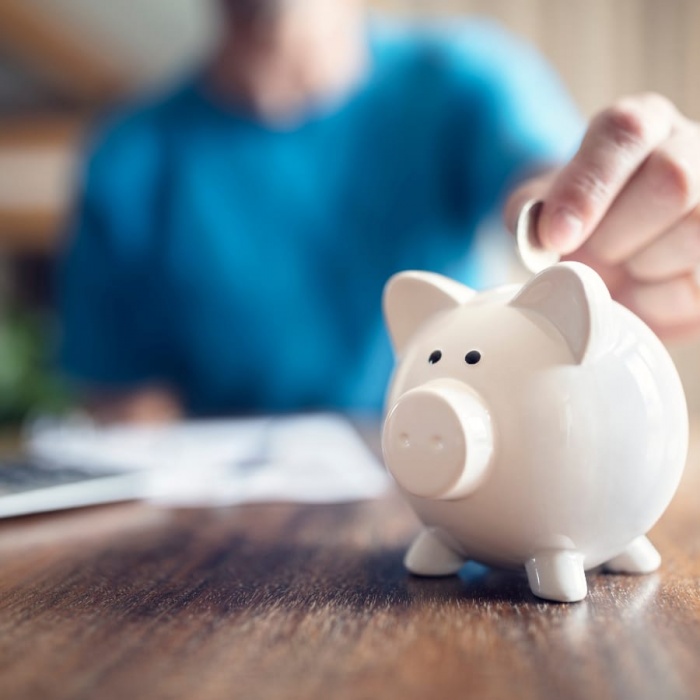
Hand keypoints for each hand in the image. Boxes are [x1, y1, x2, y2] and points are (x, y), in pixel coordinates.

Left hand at [506, 93, 699, 339]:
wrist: (608, 252)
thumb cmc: (576, 221)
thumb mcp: (541, 208)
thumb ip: (529, 215)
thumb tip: (542, 237)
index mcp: (645, 124)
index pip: (624, 132)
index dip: (587, 188)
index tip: (556, 236)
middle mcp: (694, 151)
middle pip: (673, 181)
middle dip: (616, 236)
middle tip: (588, 258)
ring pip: (695, 234)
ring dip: (639, 269)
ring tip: (618, 269)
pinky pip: (695, 289)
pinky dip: (655, 303)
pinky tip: (640, 290)